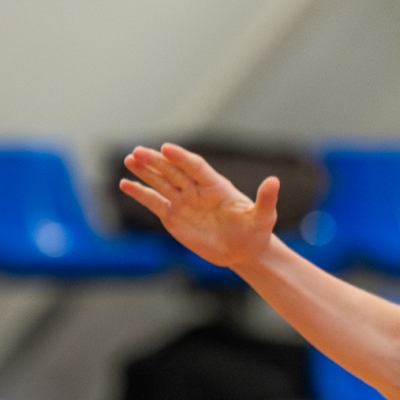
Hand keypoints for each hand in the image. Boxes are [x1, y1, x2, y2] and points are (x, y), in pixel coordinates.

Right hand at [120, 145, 277, 269]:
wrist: (243, 251)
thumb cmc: (256, 232)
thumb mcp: (263, 217)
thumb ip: (265, 199)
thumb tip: (275, 181)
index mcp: (216, 185)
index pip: (195, 167)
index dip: (181, 158)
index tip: (166, 149)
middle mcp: (197, 190)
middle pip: (173, 171)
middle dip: (156, 162)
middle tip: (137, 152)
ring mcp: (184, 202)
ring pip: (161, 182)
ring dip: (145, 171)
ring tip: (129, 159)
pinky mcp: (173, 216)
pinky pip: (154, 202)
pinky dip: (140, 193)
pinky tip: (125, 183)